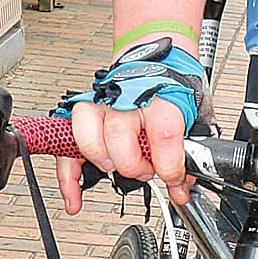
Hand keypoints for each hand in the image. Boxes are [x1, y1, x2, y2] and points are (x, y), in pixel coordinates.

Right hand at [56, 95, 192, 212]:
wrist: (153, 61)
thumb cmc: (170, 88)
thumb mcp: (191, 115)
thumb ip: (188, 151)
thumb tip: (181, 187)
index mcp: (158, 98)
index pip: (163, 134)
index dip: (168, 165)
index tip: (172, 177)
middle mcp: (125, 99)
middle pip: (119, 136)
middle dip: (133, 165)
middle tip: (146, 170)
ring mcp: (100, 105)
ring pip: (87, 137)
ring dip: (102, 162)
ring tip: (116, 168)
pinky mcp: (82, 115)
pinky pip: (66, 148)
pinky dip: (69, 178)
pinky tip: (75, 198)